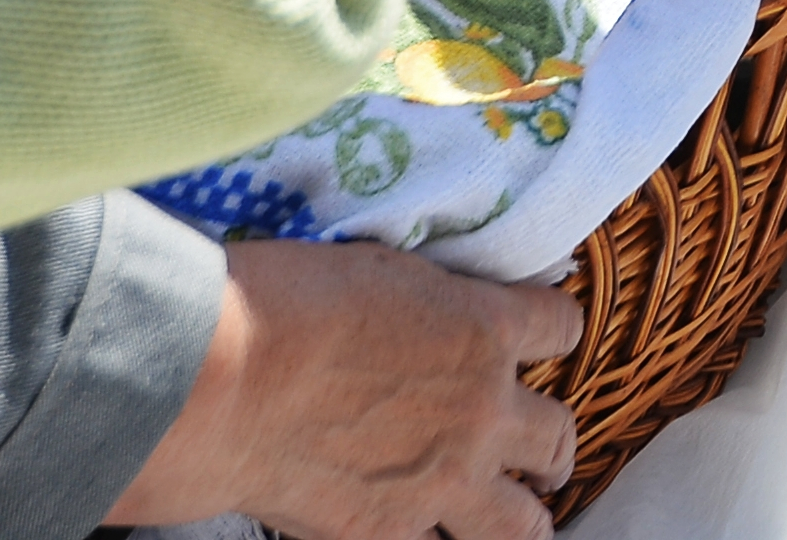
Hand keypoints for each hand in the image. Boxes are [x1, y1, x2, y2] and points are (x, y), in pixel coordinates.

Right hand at [104, 238, 587, 539]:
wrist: (227, 380)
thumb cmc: (284, 303)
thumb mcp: (382, 272)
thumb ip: (429, 305)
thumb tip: (430, 317)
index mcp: (484, 329)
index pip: (559, 328)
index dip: (552, 334)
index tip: (541, 341)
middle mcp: (482, 410)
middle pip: (557, 438)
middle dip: (552, 450)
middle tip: (544, 459)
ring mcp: (444, 481)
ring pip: (523, 523)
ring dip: (525, 518)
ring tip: (521, 517)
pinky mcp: (390, 533)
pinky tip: (418, 532)